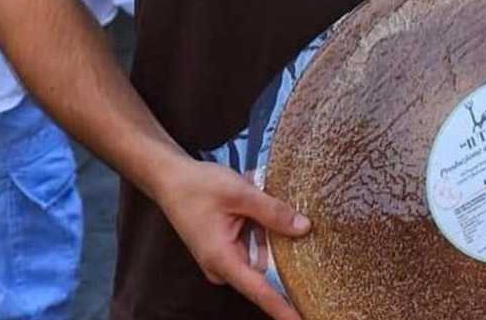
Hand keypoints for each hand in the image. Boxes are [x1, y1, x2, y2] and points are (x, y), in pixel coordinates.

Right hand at [153, 158, 311, 319]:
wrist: (170, 179)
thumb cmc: (199, 186)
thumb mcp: (240, 193)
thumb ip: (273, 211)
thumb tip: (304, 228)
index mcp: (222, 259)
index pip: (260, 292)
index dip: (283, 309)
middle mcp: (222, 266)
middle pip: (265, 279)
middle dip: (290, 274)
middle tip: (315, 276)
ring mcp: (224, 260)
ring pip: (262, 262)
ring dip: (278, 249)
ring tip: (293, 235)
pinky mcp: (226, 250)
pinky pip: (255, 251)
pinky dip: (267, 239)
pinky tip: (278, 222)